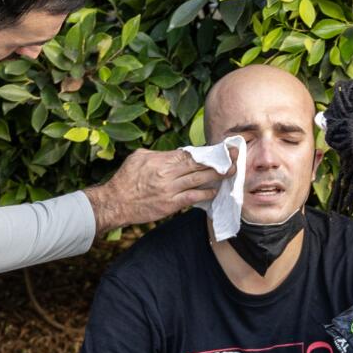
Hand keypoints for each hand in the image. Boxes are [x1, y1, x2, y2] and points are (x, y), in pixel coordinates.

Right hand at [85, 149, 223, 234]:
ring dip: (217, 175)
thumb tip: (176, 153)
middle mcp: (167, 173)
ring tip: (231, 172)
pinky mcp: (170, 204)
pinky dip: (205, 194)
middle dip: (218, 160)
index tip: (222, 148)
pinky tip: (215, 191)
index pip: (189, 153)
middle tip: (236, 156)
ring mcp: (169, 189)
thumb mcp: (139, 157)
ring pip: (198, 179)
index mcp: (160, 159)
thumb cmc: (126, 179)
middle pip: (198, 164)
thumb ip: (159, 154)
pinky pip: (192, 197)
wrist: (116, 202)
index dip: (208, 151)